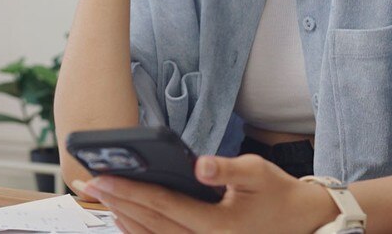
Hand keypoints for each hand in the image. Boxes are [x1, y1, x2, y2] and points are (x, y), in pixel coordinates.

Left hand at [75, 154, 336, 233]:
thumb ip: (226, 168)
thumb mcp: (258, 172)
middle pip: (149, 223)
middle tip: (88, 184)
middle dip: (116, 202)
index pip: (162, 206)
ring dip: (123, 217)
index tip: (103, 179)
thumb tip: (199, 165)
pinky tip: (125, 217)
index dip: (130, 191)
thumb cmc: (279, 194)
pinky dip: (140, 230)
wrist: (302, 224)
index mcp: (215, 227)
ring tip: (101, 198)